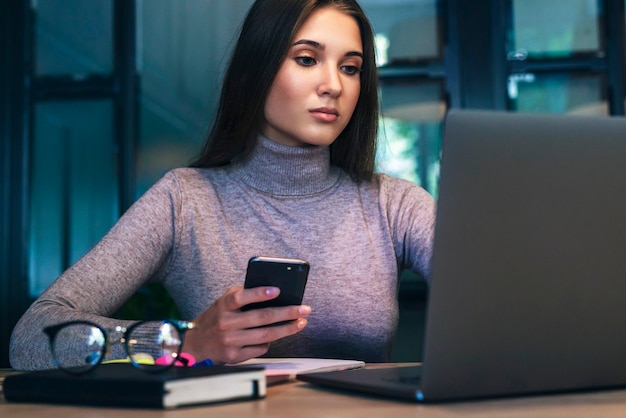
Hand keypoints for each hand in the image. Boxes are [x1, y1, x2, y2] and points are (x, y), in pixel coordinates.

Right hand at [181, 285, 310, 364]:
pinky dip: (271, 342)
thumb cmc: (216, 318)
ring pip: (265, 335)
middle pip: (261, 318)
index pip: (241, 297)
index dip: (259, 293)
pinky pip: (260, 349)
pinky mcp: (234, 356)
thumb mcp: (223, 302)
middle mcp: (226, 323)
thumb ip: (242, 295)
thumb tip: (273, 293)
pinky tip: (278, 335)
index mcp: (223, 306)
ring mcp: (230, 341)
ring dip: (286, 329)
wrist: (195, 344)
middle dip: (286, 313)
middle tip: (304, 309)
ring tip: (301, 322)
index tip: (278, 290)